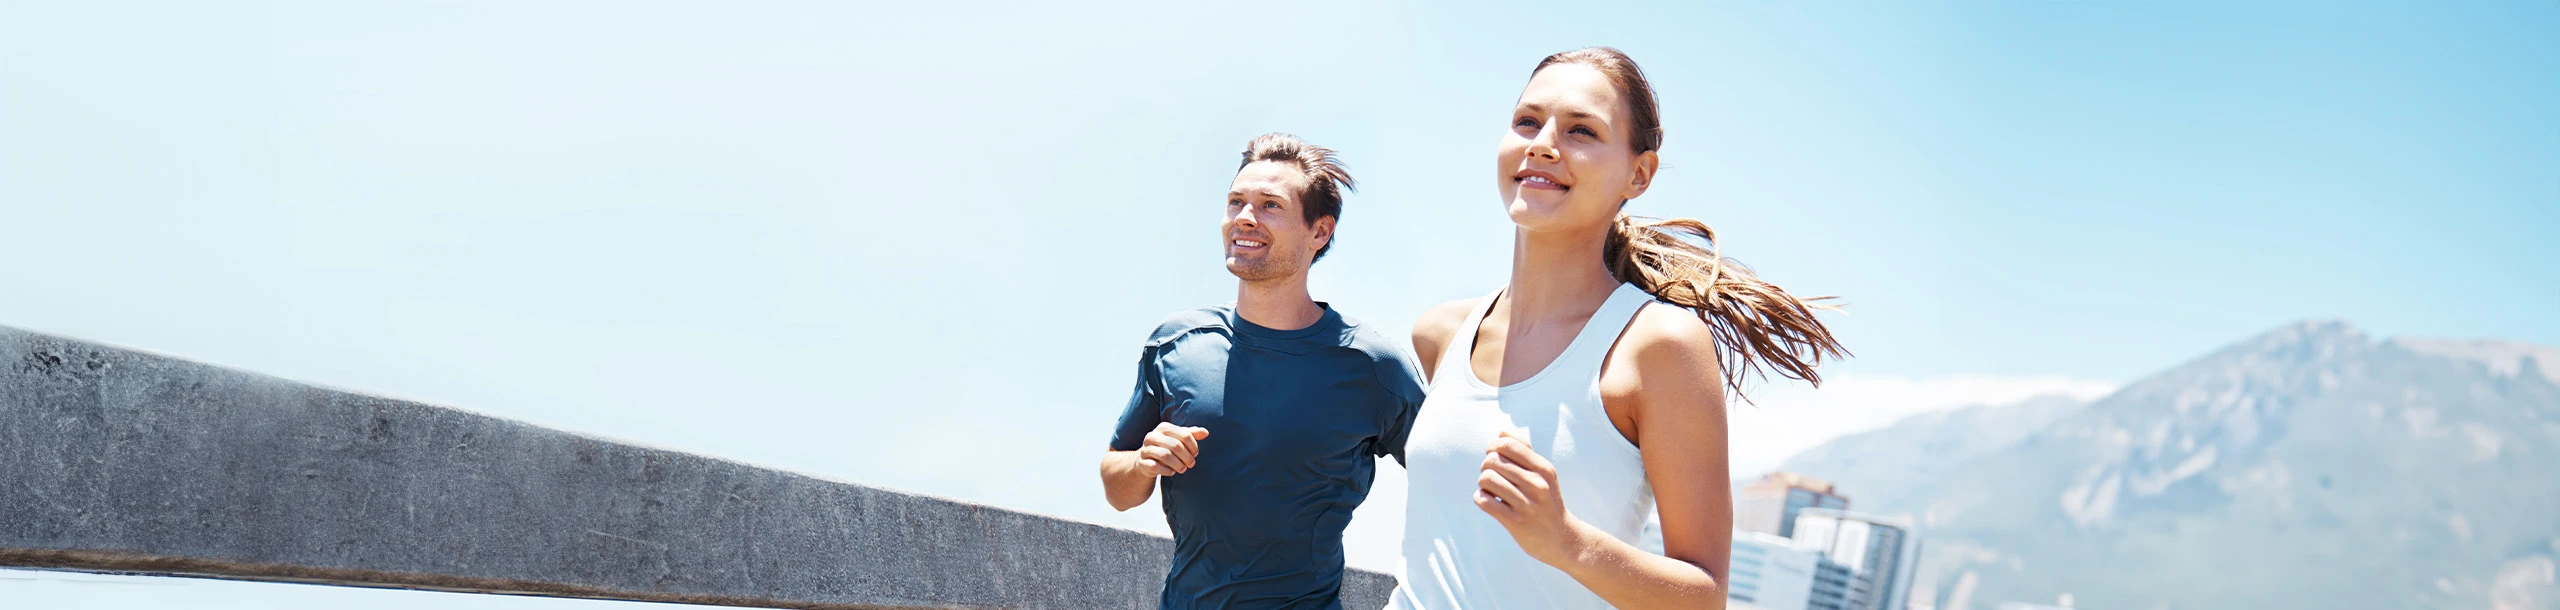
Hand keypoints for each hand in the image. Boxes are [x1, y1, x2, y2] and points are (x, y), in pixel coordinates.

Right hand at [1136, 422, 1209, 475]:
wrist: (1144, 461)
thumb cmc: (1166, 448)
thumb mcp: (1178, 439)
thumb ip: (1192, 434)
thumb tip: (1206, 432)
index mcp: (1163, 427)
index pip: (1185, 434)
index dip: (1193, 446)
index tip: (1195, 453)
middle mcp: (1152, 436)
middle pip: (1176, 445)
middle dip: (1187, 457)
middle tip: (1191, 464)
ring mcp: (1145, 449)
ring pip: (1165, 455)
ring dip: (1178, 464)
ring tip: (1183, 469)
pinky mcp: (1141, 462)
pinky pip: (1156, 467)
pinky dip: (1167, 471)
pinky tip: (1172, 472)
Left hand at [1475, 428, 1584, 565]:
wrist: (1563, 539)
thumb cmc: (1548, 501)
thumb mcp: (1544, 474)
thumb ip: (1525, 450)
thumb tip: (1501, 432)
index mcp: (1543, 468)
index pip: (1508, 445)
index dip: (1493, 447)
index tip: (1493, 456)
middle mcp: (1537, 484)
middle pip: (1493, 461)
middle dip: (1486, 466)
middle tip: (1492, 476)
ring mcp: (1526, 504)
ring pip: (1487, 479)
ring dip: (1483, 484)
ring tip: (1490, 490)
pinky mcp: (1515, 522)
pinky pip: (1484, 501)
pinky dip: (1480, 499)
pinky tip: (1488, 502)